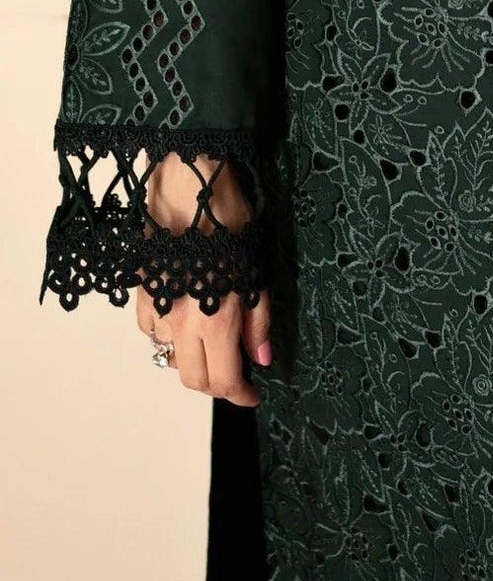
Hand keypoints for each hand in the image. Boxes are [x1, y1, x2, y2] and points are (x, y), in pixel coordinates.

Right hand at [134, 152, 271, 406]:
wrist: (192, 184)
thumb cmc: (231, 220)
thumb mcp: (257, 271)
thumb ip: (258, 321)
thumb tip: (260, 359)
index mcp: (216, 318)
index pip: (223, 379)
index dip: (239, 395)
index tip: (252, 396)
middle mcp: (182, 320)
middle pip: (192, 378)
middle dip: (216, 385)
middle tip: (235, 376)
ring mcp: (158, 306)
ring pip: (169, 356)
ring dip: (191, 360)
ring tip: (212, 346)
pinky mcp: (143, 290)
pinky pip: (151, 329)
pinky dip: (166, 336)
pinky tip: (182, 321)